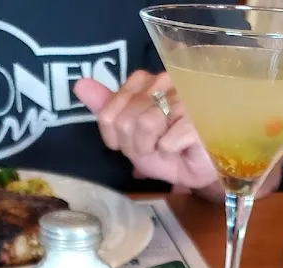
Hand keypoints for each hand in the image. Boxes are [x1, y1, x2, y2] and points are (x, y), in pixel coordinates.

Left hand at [73, 71, 217, 189]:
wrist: (203, 171)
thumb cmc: (171, 153)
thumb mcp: (132, 136)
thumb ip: (107, 109)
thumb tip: (80, 84)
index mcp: (146, 82)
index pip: (109, 110)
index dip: (115, 137)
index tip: (131, 145)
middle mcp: (165, 80)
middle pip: (126, 119)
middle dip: (134, 145)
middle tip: (151, 149)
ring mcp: (185, 95)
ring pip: (145, 124)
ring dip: (151, 148)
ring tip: (165, 149)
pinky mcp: (200, 116)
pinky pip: (168, 139)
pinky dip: (170, 152)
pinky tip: (181, 149)